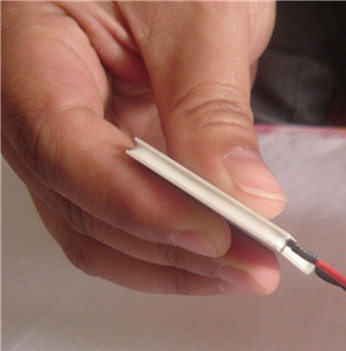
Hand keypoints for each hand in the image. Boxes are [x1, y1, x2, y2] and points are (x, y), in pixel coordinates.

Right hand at [2, 1, 283, 294]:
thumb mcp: (199, 18)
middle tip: (254, 266)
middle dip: (172, 248)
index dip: (141, 204)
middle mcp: (35, 107)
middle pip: (82, 206)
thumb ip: (213, 108)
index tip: (216, 234)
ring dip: (177, 262)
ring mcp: (71, 142)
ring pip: (101, 231)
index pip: (66, 148)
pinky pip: (127, 222)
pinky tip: (225, 255)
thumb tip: (246, 196)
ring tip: (250, 269)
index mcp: (31, 48)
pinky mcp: (108, 161)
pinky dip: (176, 246)